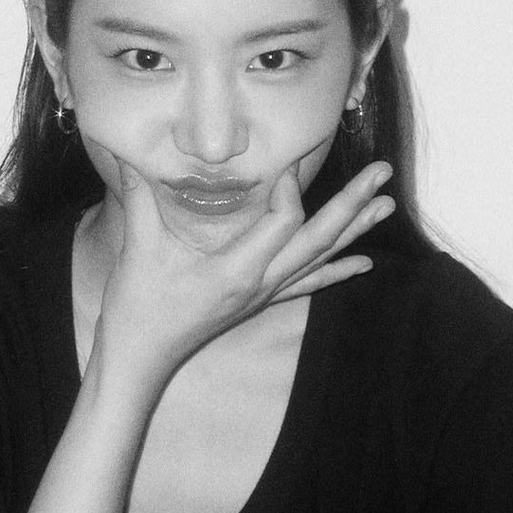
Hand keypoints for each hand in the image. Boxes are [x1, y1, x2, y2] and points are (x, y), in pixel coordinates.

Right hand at [91, 158, 393, 388]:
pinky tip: (364, 263)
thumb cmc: (138, 307)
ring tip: (387, 205)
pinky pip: (308, 283)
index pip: (283, 220)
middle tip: (383, 174)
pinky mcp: (258, 301)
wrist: (140, 360)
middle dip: (353, 204)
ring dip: (355, 230)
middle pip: (320, 238)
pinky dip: (338, 269)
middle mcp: (260, 283)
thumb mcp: (139, 250)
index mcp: (236, 269)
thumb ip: (138, 197)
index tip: (288, 158)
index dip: (290, 186)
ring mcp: (263, 294)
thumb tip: (126, 152)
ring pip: (321, 259)